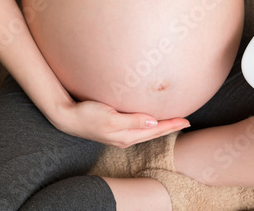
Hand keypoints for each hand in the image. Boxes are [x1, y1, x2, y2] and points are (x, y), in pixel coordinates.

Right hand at [54, 99, 189, 147]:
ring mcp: (119, 134)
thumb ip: (132, 120)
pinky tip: (150, 120)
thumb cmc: (86, 114)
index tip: (186, 120)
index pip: (155, 130)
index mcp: (126, 136)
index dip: (171, 125)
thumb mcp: (110, 117)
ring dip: (161, 127)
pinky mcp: (114, 129)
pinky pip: (138, 128)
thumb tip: (153, 121)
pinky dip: (149, 125)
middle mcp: (125, 138)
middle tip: (186, 121)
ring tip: (173, 122)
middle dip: (170, 127)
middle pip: (153, 132)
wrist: (66, 117)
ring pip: (146, 132)